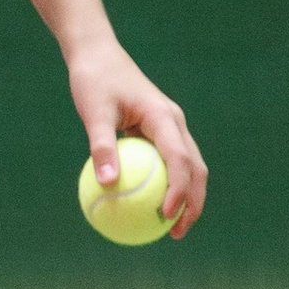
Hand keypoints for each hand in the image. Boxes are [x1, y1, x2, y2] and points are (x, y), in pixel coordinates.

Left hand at [66, 38, 207, 232]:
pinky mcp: (158, 130)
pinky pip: (168, 162)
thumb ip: (102, 146)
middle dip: (193, 202)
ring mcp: (169, 126)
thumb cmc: (94, 80)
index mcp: (164, 117)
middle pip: (196, 167)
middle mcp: (174, 122)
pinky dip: (165, 184)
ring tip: (169, 228)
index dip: (179, 190)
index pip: (180, 159)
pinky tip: (146, 205)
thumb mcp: (93, 112)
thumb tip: (107, 185)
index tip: (166, 215)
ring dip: (186, 196)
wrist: (97, 54)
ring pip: (188, 166)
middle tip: (177, 233)